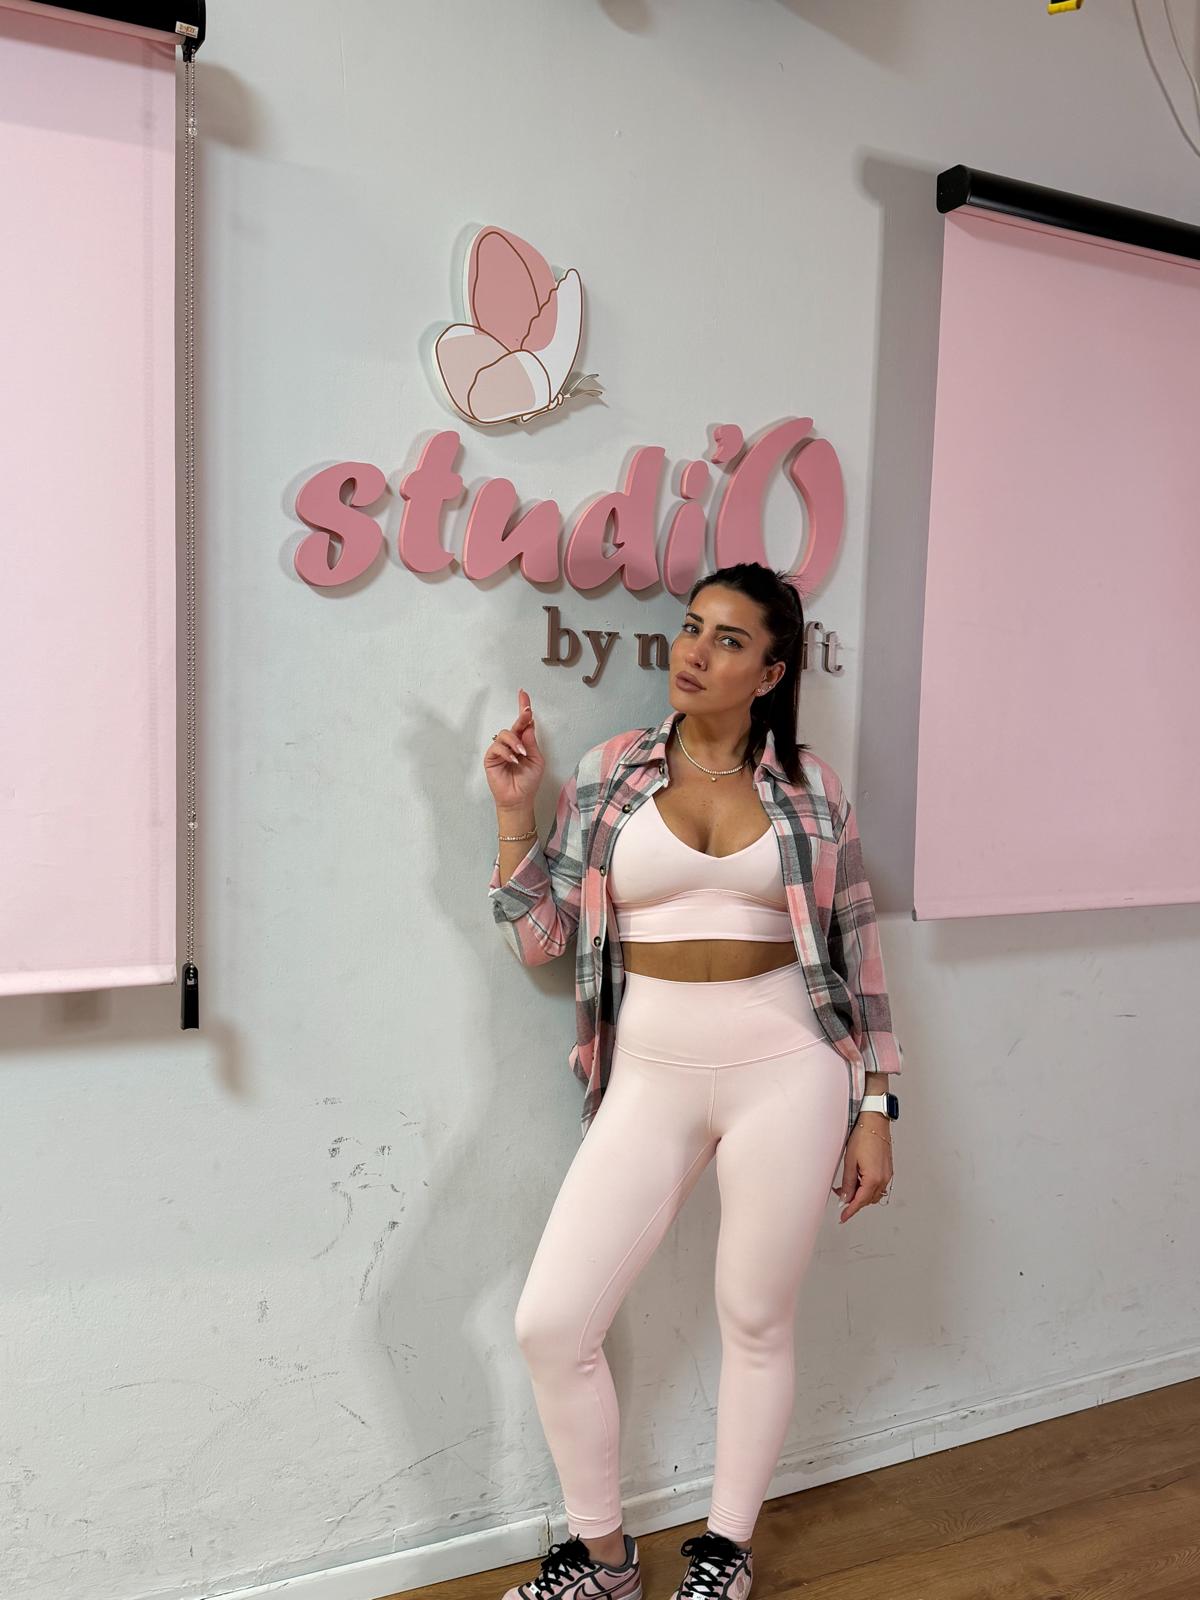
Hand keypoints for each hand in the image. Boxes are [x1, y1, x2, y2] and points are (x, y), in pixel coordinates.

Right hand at [483, 688, 545, 809]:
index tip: (523, 694)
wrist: (519, 798)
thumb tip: (528, 724)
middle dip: (521, 717)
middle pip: (514, 725)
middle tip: (527, 712)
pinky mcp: (491, 758)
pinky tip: (513, 760)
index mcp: (523, 743)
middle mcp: (511, 744)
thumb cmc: (528, 781)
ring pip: (505, 734)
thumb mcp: (536, 760)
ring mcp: (500, 750)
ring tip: (522, 754)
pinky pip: (497, 748)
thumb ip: (531, 742)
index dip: (523, 708)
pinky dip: (506, 752)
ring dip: (515, 742)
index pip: (523, 723)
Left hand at [831, 1113, 892, 1222]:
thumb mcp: (850, 1161)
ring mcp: (887, 1174)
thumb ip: (848, 1183)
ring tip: (847, 1186)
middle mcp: (883, 1179)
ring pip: (874, 1194)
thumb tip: (845, 1198)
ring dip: (861, 1194)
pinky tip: (858, 1179)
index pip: (860, 1202)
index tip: (843, 1218)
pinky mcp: (888, 1169)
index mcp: (873, 1179)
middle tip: (840, 1196)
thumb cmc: (863, 1136)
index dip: (850, 1211)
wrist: (875, 1121)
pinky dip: (867, 1187)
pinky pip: (878, 1185)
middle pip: (868, 1200)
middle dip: (854, 1201)